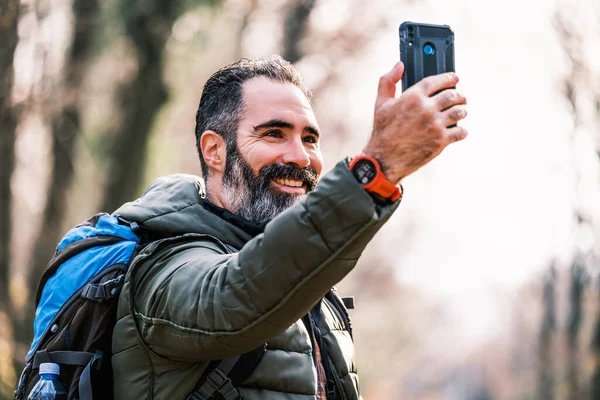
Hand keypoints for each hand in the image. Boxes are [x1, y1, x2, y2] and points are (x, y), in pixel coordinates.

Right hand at [363, 62, 467, 183]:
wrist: (384, 159)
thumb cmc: (382, 132)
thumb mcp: (381, 103)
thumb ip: (388, 81)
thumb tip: (399, 65)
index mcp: (412, 97)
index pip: (437, 81)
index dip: (448, 78)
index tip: (455, 78)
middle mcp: (426, 108)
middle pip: (452, 95)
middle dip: (459, 96)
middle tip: (460, 98)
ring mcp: (435, 124)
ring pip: (459, 112)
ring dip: (461, 111)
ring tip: (460, 112)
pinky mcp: (441, 140)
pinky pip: (460, 131)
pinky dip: (461, 131)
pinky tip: (458, 130)